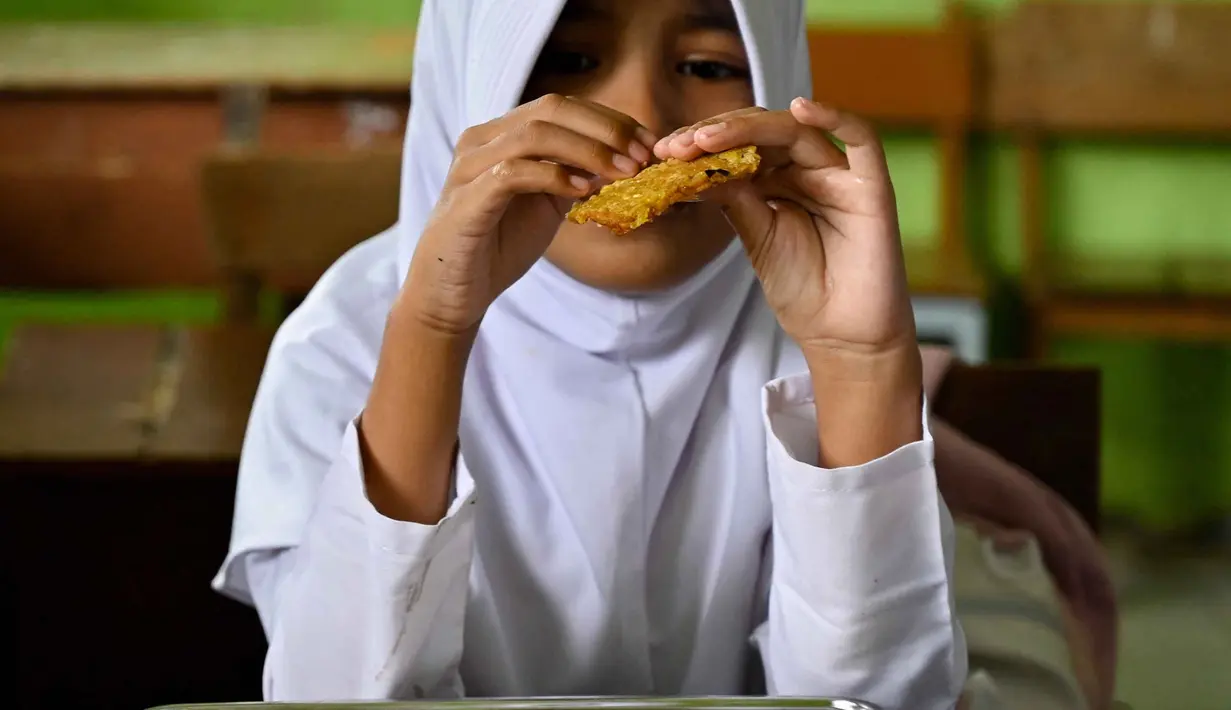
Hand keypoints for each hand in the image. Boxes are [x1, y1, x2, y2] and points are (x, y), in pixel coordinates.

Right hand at [400, 93, 656, 334]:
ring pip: (536, 134)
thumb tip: (625, 161)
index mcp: (502, 135)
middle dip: (606, 130)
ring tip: (623, 173)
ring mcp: (470, 166)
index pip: (563, 108)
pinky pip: (514, 172)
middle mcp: (482, 140)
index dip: (611, 121)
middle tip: (643, 156)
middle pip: (552, 109)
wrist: (453, 292)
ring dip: (589, 151)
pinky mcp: (467, 198)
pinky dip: (554, 176)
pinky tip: (583, 191)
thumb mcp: (548, 205)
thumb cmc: (498, 246)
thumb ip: (576, 177)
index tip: (650, 144)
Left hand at [654, 98, 915, 360]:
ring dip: (749, 127)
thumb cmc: (803, 287)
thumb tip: (692, 163)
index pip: (741, 145)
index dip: (702, 144)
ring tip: (706, 139)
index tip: (663, 155)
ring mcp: (842, 174)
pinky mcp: (872, 185)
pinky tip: (800, 108)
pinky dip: (834, 116)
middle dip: (716, 134)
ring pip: (798, 130)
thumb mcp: (756, 235)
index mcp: (781, 179)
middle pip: (764, 131)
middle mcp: (810, 169)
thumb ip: (734, 196)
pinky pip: (862, 139)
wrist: (841, 336)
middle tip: (676, 148)